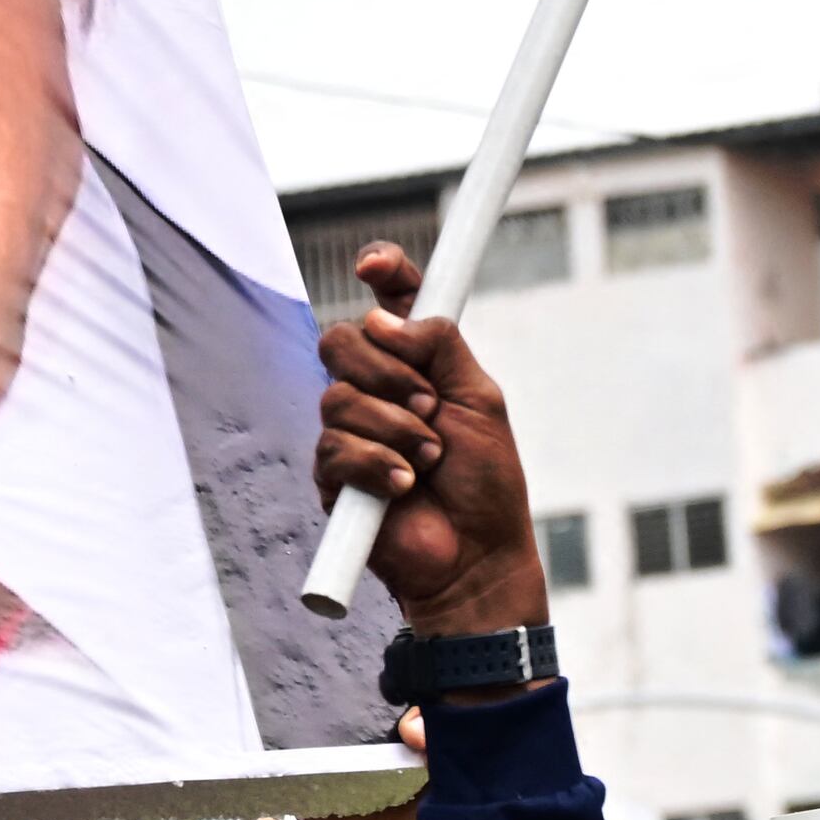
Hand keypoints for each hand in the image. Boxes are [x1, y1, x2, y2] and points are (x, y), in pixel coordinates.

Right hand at [314, 246, 545, 638]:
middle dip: (385, 368)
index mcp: (416, 363)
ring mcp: (351, 433)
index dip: (381, 272)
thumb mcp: (479, 399)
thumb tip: (387, 316)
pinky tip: (403, 487)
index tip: (376, 264)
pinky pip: (334, 448)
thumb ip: (441, 345)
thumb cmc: (485, 482)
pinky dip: (377, 464)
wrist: (477, 555)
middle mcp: (377, 390)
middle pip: (341, 340)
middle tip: (429, 403)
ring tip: (428, 459)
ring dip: (394, 426)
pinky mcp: (333, 477)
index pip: (389, 302)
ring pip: (337, 397)